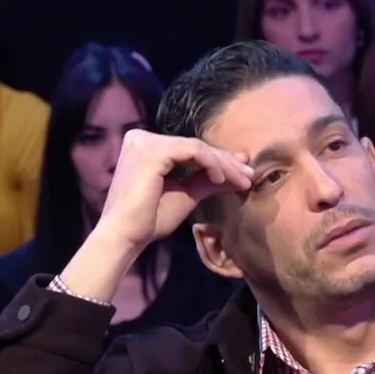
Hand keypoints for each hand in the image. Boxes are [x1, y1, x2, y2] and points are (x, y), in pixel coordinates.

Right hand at [96, 129, 252, 250]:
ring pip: (198, 148)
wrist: (125, 235)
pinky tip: (220, 181)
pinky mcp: (153, 150)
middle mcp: (142, 137)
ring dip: (224, 166)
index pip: (189, 149)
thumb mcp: (185, 194)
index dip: (219, 161)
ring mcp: (145, 142)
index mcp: (145, 146)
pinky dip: (212, 165)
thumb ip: (207, 181)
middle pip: (195, 146)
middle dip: (226, 163)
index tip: (242, 175)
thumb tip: (238, 175)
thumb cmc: (150, 219)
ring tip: (243, 182)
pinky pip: (194, 151)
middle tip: (249, 177)